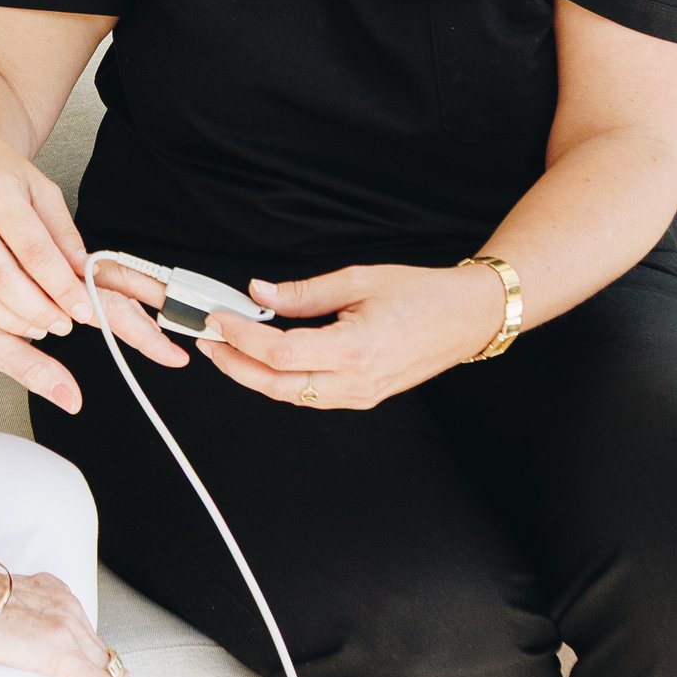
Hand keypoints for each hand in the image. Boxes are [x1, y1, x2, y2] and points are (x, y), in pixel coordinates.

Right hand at [0, 120, 185, 409]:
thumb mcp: (37, 186)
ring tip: (38, 327)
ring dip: (10, 321)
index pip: (36, 252)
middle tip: (62, 324)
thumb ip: (61, 231)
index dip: (62, 287)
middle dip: (39, 310)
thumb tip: (83, 274)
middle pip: (5, 279)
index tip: (83, 310)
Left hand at [200, 260, 507, 412]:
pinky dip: (281, 380)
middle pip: (276, 385)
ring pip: (290, 396)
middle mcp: (356, 381)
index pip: (279, 353)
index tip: (218, 317)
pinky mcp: (364, 397)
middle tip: (209, 339)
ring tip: (229, 348)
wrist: (467, 317)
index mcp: (355, 349)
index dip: (240, 337)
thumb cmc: (422, 294)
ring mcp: (361, 394)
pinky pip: (311, 396)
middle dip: (234, 364)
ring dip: (254, 375)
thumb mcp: (358, 280)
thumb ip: (304, 292)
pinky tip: (266, 359)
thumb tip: (259, 293)